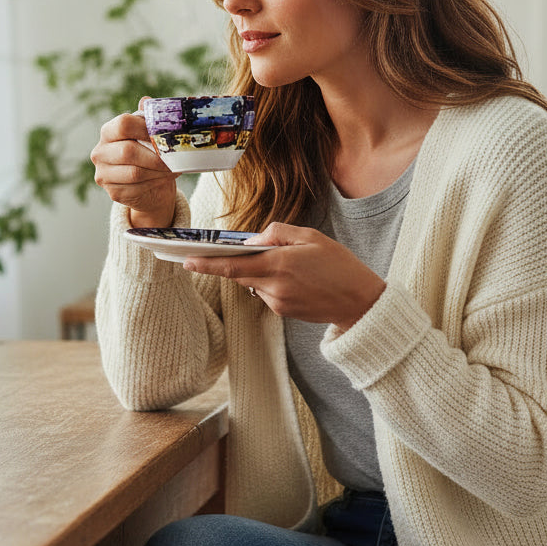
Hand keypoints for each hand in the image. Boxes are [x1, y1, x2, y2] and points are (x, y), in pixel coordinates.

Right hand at [91, 103, 176, 228]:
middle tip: (175, 158)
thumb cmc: (149, 154)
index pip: (123, 124)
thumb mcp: (150, 135)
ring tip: (174, 168)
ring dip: (159, 171)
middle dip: (156, 156)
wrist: (149, 187)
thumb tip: (147, 102)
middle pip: (128, 151)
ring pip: (135, 173)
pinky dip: (156, 183)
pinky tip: (165, 178)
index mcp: (108, 132)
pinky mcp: (113, 192)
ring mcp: (104, 174)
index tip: (165, 135)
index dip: (146, 129)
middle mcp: (100, 152)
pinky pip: (137, 188)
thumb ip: (148, 119)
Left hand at [183, 222, 384, 330]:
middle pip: (238, 274)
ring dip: (257, 272)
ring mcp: (277, 302)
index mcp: (280, 263)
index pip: (233, 265)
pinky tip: (294, 279)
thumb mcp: (311, 236)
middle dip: (228, 263)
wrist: (359, 302)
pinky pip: (265, 293)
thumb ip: (278, 233)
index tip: (187, 260)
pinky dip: (270, 282)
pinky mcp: (282, 312)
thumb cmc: (339, 265)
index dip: (207, 264)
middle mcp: (274, 286)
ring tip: (286, 264)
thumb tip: (252, 241)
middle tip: (225, 252)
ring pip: (252, 283)